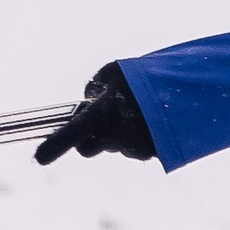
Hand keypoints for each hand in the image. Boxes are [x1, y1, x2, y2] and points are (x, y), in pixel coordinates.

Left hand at [35, 63, 156, 164]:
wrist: (190, 96)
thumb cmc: (147, 79)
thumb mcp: (116, 71)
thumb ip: (96, 84)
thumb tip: (91, 96)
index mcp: (100, 116)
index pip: (68, 135)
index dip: (52, 147)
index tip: (39, 158)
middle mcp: (112, 138)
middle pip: (88, 148)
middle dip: (88, 138)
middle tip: (98, 118)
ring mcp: (132, 149)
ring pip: (114, 146)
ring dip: (116, 133)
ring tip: (134, 111)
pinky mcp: (151, 154)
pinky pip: (135, 147)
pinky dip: (136, 137)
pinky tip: (149, 120)